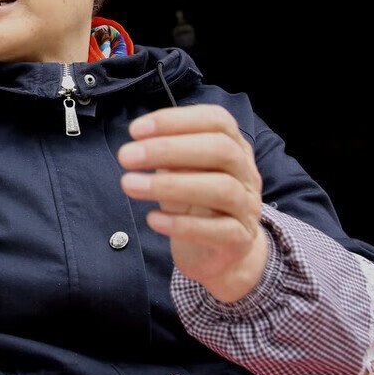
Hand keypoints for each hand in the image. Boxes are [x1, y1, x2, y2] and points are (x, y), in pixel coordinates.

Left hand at [117, 104, 268, 302]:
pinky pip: (218, 230)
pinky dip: (182, 224)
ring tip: (129, 184)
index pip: (217, 120)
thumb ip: (168, 156)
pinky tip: (152, 219)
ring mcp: (247, 207)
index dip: (176, 120)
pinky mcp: (240, 240)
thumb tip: (140, 144)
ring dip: (171, 185)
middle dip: (169, 148)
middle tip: (126, 156)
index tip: (135, 130)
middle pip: (221, 150)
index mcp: (234, 147)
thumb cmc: (194, 203)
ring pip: (222, 188)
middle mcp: (247, 173)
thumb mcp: (181, 173)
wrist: (219, 254)